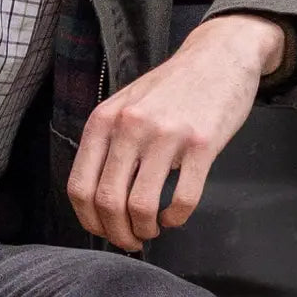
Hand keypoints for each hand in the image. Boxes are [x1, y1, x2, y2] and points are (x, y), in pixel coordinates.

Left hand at [66, 13, 284, 251]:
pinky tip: (175, 215)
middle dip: (117, 233)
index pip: (80, 185)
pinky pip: (183, 199)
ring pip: (141, 206)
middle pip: (108, 202)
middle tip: (131, 240)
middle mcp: (130, 125)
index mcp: (106, 119)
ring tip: (153, 227)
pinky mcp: (201, 144)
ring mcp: (166, 134)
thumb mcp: (126, 105)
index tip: (103, 230)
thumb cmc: (170, 87)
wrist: (217, 57)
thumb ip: (109, 142)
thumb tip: (96, 199)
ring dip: (145, 230)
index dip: (89, 220)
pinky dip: (176, 219)